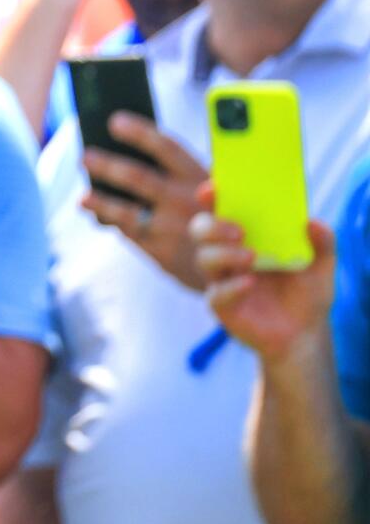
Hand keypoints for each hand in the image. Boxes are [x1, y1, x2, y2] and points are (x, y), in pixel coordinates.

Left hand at [83, 112, 209, 288]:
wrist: (246, 270)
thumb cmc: (225, 218)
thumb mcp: (218, 193)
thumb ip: (183, 176)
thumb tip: (136, 153)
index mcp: (201, 178)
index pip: (167, 148)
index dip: (140, 132)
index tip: (115, 121)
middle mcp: (186, 202)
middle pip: (137, 178)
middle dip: (107, 165)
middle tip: (85, 155)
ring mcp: (172, 230)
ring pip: (125, 212)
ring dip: (100, 201)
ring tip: (83, 196)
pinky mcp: (163, 254)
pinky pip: (129, 234)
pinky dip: (110, 223)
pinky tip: (95, 216)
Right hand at [192, 182, 336, 361]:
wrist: (304, 334)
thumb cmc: (306, 293)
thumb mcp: (321, 266)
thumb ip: (323, 243)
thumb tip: (313, 222)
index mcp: (246, 235)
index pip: (220, 208)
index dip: (211, 196)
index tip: (213, 189)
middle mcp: (227, 252)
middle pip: (200, 229)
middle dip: (214, 226)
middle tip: (239, 231)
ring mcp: (221, 278)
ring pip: (205, 258)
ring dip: (224, 254)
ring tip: (252, 258)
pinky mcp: (222, 305)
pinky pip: (216, 293)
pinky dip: (231, 287)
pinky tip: (250, 284)